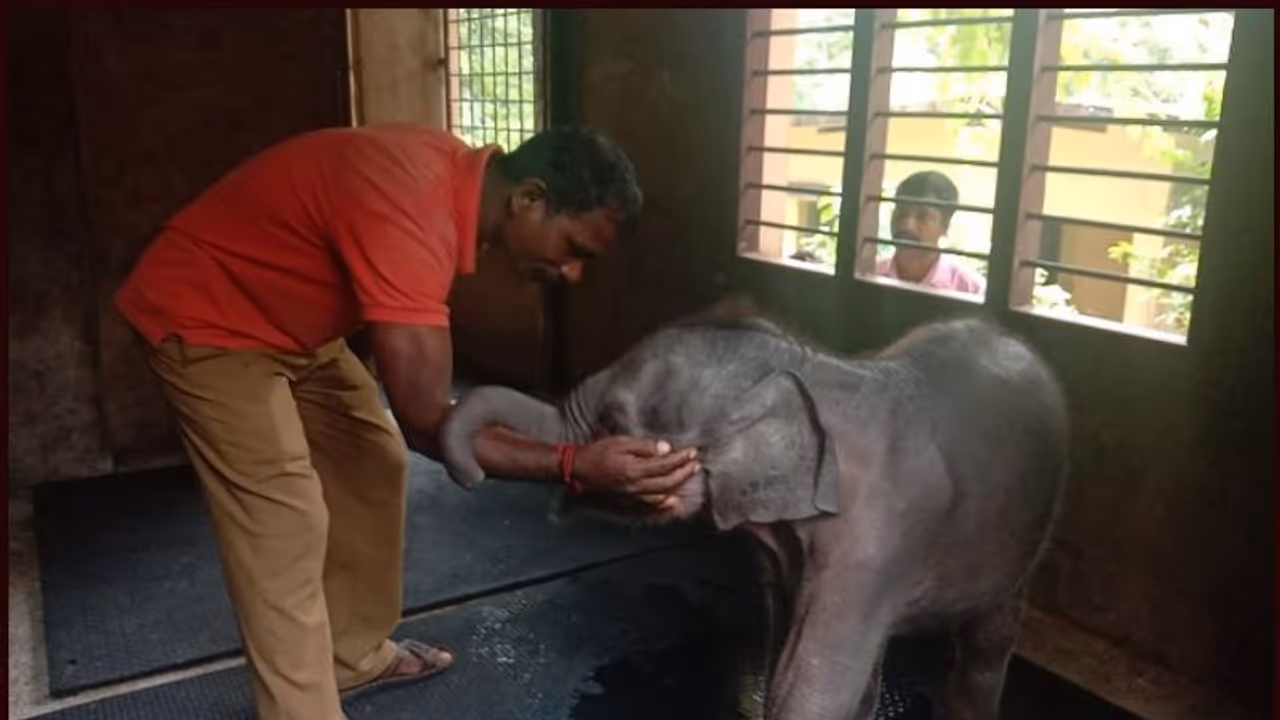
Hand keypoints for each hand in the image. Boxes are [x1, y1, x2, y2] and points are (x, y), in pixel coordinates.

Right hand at [571, 436, 699, 505]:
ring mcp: (632, 495)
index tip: (692, 452)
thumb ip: (644, 446)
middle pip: (668, 482)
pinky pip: (650, 505)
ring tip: (687, 475)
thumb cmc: (598, 452)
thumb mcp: (620, 442)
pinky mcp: (627, 500)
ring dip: (678, 485)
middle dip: (684, 472)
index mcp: (634, 469)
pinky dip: (664, 503)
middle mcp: (635, 486)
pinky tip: (672, 500)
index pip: (665, 464)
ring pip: (662, 494)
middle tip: (695, 463)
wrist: (578, 469)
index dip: (681, 458)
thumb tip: (665, 448)